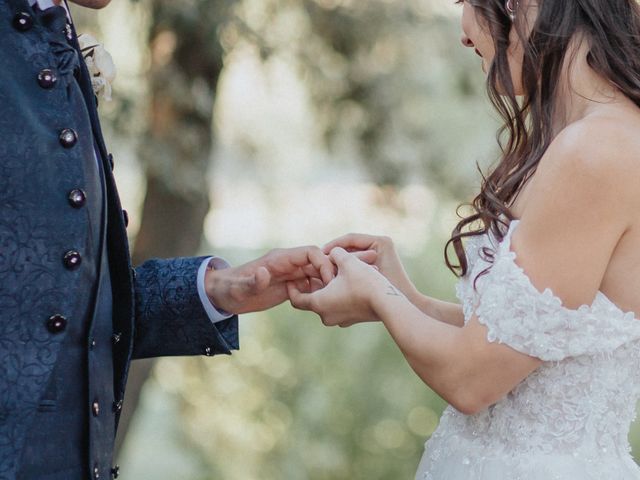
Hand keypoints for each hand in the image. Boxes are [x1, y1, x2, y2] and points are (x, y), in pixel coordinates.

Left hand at [205, 246, 375, 314]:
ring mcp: (291, 275)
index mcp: (280, 259)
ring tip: (350, 292)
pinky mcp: (292, 286)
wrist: (225, 295)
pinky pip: (313, 285)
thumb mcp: (239, 288)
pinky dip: (324, 291)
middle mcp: (289, 265)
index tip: (332, 279)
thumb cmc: (230, 289)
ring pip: (319, 274)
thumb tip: (263, 273)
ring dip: (333, 281)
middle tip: (351, 283)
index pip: (310, 253)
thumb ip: (252, 281)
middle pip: (319, 263)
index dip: (323, 262)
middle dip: (335, 271)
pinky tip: (334, 301)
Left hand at [288, 247, 393, 326]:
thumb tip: (332, 251)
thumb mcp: (347, 261)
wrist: (388, 302)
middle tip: (312, 273)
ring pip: (326, 304)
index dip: (292, 287)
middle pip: (311, 300)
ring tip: (332, 276)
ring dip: (327, 290)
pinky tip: (347, 284)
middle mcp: (326, 316)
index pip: (296, 299)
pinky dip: (338, 297)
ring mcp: (339, 320)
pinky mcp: (352, 321)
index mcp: (318, 303)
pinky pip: (338, 307)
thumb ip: (335, 253)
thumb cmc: (364, 281)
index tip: (292, 278)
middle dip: (312, 286)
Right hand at [323, 233, 417, 301]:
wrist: (399, 308)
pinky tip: (332, 282)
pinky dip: (345, 272)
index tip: (319, 253)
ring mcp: (379, 256)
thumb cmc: (383, 292)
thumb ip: (343, 260)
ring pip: (351, 258)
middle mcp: (382, 245)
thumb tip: (324, 253)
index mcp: (381, 241)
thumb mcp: (358, 273)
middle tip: (318, 262)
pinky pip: (356, 267)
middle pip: (350, 247)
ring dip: (338, 265)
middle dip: (334, 255)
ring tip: (323, 272)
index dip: (333, 245)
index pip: (350, 238)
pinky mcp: (377, 267)